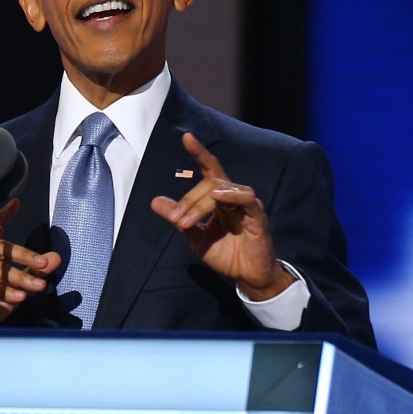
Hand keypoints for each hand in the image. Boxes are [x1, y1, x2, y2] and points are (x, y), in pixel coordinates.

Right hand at [0, 199, 61, 327]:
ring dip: (19, 277)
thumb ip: (33, 271)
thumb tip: (55, 257)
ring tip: (38, 286)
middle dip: (23, 253)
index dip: (3, 216)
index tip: (16, 203)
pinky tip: (19, 297)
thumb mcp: (16, 287)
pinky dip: (5, 292)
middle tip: (43, 262)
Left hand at [150, 133, 293, 300]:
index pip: (210, 169)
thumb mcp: (195, 236)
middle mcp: (234, 196)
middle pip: (209, 182)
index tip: (186, 137)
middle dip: (188, 200)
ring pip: (222, 189)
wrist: (246, 276)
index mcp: (221, 198)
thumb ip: (178, 218)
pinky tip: (218, 198)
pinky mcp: (257, 217)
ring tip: (187, 221)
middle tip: (177, 220)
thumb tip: (155, 202)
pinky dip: (231, 195)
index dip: (199, 152)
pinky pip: (246, 199)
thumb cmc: (225, 254)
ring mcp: (247, 205)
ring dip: (200, 203)